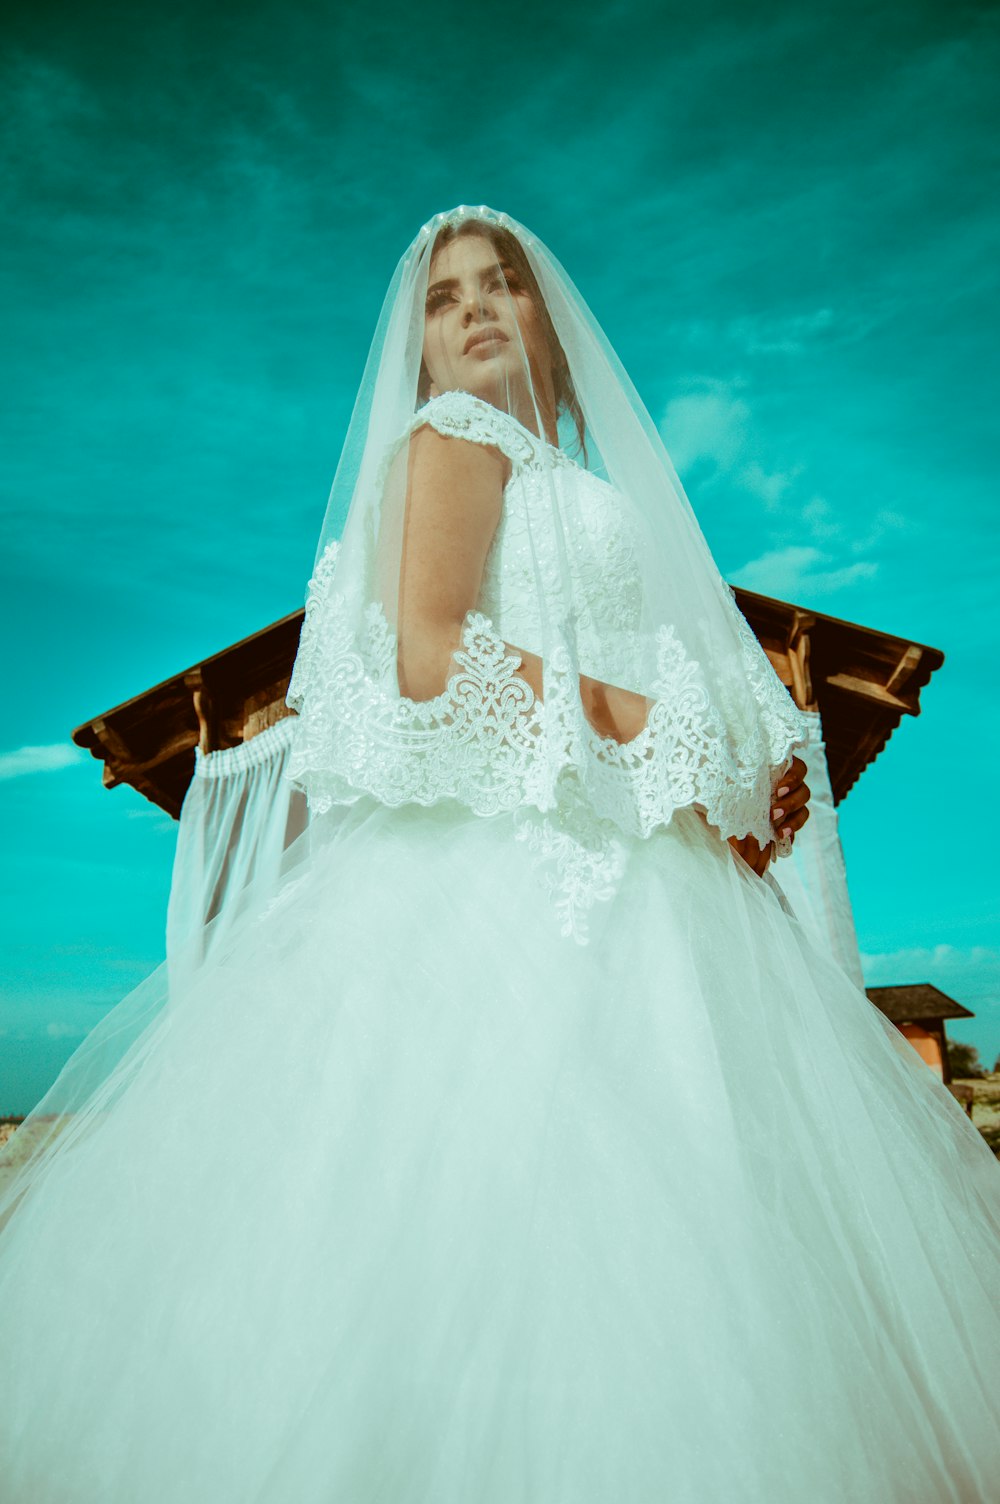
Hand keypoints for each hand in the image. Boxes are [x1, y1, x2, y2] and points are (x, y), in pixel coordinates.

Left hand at [726, 756, 810, 877]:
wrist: (728, 812)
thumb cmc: (730, 786)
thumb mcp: (732, 781)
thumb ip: (739, 778)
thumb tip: (738, 775)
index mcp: (779, 768)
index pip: (797, 768)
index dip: (793, 778)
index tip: (778, 790)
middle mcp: (790, 784)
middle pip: (803, 790)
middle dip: (790, 803)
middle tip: (773, 813)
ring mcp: (792, 802)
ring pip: (803, 810)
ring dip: (793, 820)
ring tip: (778, 830)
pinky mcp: (790, 819)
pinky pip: (797, 825)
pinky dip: (792, 832)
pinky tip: (781, 837)